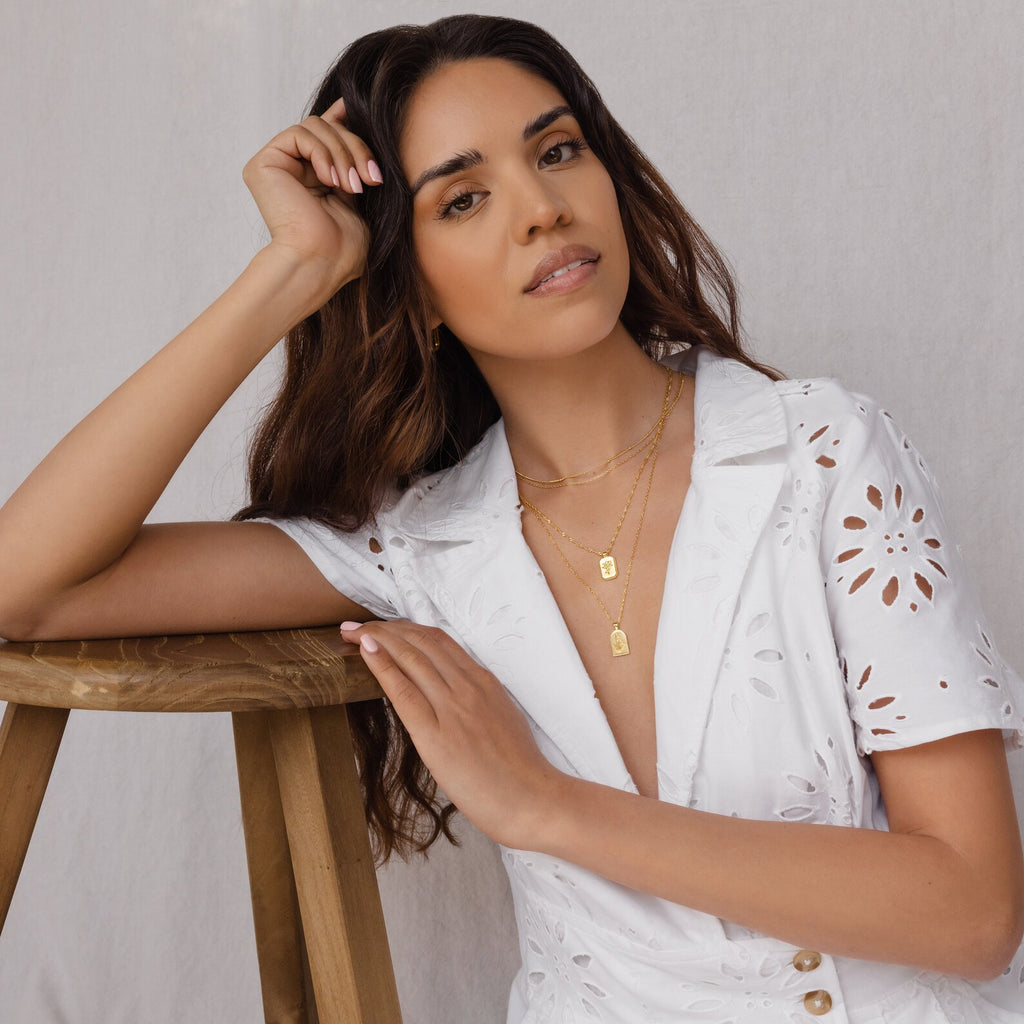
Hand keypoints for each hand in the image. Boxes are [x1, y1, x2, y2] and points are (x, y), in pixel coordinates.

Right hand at [242, 96, 377, 299]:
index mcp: (312, 177)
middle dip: (356, 148)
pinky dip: (322, 152)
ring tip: (351, 187)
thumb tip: (360, 126)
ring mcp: (277, 165)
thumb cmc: (342, 247)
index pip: (327, 133)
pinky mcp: (264, 163)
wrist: (320, 263)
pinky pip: (300, 134)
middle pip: (327, 127)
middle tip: (370, 178)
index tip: (365, 108)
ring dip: (342, 154)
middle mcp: (292, 168)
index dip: (344, 117)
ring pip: (316, 126)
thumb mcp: (357, 196)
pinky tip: (330, 180)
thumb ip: (353, 162)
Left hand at [340, 619, 565, 848]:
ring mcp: (453, 708)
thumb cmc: (520, 770)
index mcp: (484, 682)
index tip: (385, 628)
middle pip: (421, 642)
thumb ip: (478, 702)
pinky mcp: (436, 735)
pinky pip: (404, 691)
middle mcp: (468, 687)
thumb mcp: (502, 720)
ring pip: (411, 658)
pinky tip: (366, 652)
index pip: (439, 642)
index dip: (407, 630)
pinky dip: (382, 666)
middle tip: (356, 626)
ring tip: (352, 633)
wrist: (533, 799)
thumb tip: (453, 699)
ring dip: (377, 639)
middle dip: (386, 629)